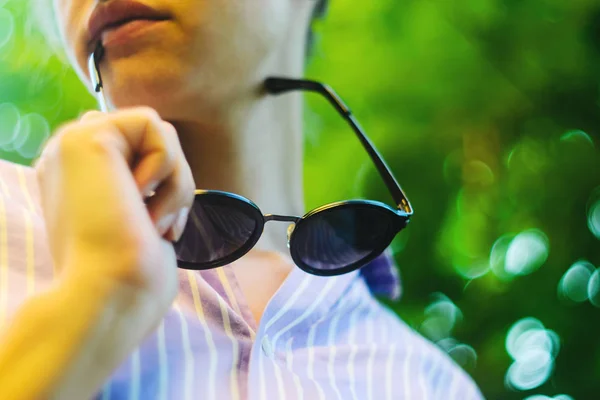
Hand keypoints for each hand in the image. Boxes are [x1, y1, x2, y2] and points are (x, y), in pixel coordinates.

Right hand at [35, 106, 194, 303]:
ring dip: (174, 182)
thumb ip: (142, 183)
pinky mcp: (84, 135)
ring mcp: (72, 142)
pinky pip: (155, 127)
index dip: (165, 187)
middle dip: (174, 183)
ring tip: (148, 217)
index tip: (154, 227)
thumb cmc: (133, 273)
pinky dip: (166, 168)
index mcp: (81, 177)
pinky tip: (138, 200)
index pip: (143, 152)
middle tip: (154, 224)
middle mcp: (72, 156)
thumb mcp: (141, 219)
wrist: (111, 293)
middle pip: (155, 140)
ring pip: (161, 133)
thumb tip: (163, 160)